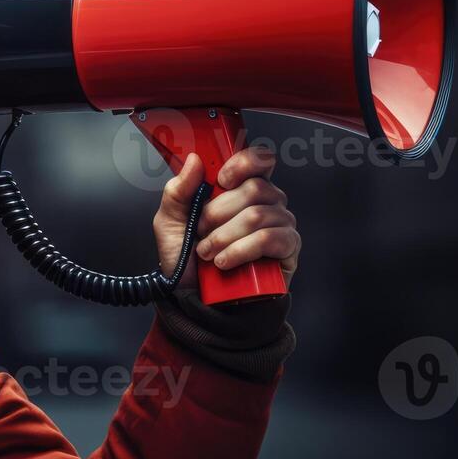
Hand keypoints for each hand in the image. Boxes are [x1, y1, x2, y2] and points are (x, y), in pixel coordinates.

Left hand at [153, 147, 299, 288]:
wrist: (194, 298)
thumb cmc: (187, 259)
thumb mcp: (170, 222)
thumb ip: (177, 190)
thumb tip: (195, 161)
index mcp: (240, 189)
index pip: (258, 160)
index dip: (244, 163)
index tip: (221, 178)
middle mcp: (266, 202)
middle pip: (255, 188)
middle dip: (219, 212)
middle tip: (201, 230)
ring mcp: (280, 224)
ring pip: (258, 215)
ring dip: (224, 236)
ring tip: (208, 253)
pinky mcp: (288, 249)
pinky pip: (270, 239)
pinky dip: (241, 250)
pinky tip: (225, 262)